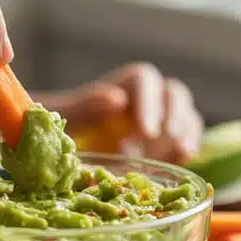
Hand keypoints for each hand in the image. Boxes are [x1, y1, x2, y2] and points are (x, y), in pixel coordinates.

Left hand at [43, 63, 203, 163]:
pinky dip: (189, 147)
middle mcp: (141, 102)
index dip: (148, 101)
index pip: (143, 79)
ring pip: (186, 115)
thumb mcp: (61, 121)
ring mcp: (157, 124)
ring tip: (177, 150)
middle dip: (173, 114)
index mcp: (116, 88)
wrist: (56, 160)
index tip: (145, 130)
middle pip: (173, 93)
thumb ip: (83, 108)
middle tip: (164, 139)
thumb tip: (115, 99)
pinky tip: (184, 158)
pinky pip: (186, 140)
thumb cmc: (52, 134)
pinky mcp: (164, 148)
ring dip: (185, 131)